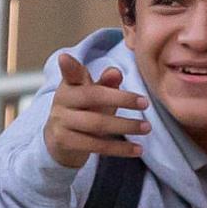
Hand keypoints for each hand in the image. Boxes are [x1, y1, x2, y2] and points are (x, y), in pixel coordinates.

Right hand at [43, 53, 149, 167]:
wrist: (60, 142)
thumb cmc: (84, 111)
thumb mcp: (94, 95)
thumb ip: (106, 84)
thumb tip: (115, 72)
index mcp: (69, 85)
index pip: (70, 73)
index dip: (69, 66)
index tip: (65, 58)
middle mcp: (61, 101)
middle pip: (92, 97)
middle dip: (121, 99)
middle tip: (146, 103)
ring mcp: (61, 123)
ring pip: (97, 124)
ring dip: (126, 126)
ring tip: (147, 127)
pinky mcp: (65, 143)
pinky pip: (96, 145)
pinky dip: (120, 148)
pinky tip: (138, 149)